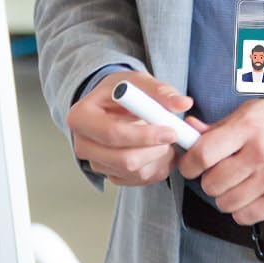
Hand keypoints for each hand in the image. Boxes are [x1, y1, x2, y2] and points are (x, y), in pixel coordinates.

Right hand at [67, 72, 206, 186]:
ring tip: (167, 140)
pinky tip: (160, 150)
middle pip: (123, 159)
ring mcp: (95, 163)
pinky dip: (157, 167)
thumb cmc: (122, 92)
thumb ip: (159, 90)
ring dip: (159, 158)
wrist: (115, 104)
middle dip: (155, 150)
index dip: (144, 136)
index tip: (170, 130)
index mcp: (80, 117)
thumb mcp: (137, 82)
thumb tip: (182, 103)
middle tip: (173, 136)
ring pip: (135, 172)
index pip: (113, 134)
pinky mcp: (110, 175)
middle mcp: (82, 144)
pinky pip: (139, 181)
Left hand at [178, 101, 263, 222]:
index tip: (189, 166)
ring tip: (233, 184)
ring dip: (223, 197)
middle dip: (208, 180)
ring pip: (225, 203)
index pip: (204, 153)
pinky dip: (240, 210)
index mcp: (248, 127)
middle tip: (216, 173)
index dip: (189, 164)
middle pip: (212, 182)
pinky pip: (245, 217)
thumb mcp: (254, 112)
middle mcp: (259, 154)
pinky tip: (247, 196)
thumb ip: (220, 125)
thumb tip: (191, 129)